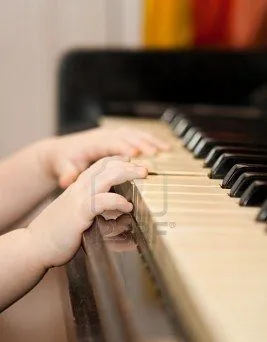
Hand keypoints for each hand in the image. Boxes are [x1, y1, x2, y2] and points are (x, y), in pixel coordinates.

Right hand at [27, 157, 146, 267]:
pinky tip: (127, 206)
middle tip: (145, 167)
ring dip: (127, 172)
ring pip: (106, 177)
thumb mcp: (77, 215)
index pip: (100, 166)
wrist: (34, 245)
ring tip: (143, 175)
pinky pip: (102, 201)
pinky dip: (117, 200)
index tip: (133, 160)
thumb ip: (94, 211)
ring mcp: (79, 199)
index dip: (117, 160)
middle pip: (106, 166)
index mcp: (78, 187)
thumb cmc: (57, 233)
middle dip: (128, 163)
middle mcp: (79, 188)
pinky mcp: (79, 213)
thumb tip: (116, 215)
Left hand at [43, 126, 168, 188]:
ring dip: (150, 141)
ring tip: (166, 150)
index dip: (122, 149)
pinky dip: (151, 140)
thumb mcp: (63, 168)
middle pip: (127, 137)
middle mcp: (104, 135)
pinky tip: (163, 147)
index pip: (110, 144)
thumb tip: (67, 180)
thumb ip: (67, 174)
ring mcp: (112, 134)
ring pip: (134, 134)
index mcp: (93, 143)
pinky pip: (137, 135)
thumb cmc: (65, 161)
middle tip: (157, 154)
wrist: (62, 151)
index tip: (135, 155)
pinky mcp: (117, 137)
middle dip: (142, 145)